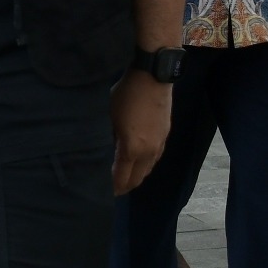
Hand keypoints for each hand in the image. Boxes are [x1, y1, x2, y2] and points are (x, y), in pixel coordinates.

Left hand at [111, 72, 170, 194]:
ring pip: (147, 170)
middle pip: (137, 179)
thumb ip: (110, 138)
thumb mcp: (110, 117)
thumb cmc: (126, 94)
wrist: (153, 77)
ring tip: (125, 178)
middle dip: (125, 186)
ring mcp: (159, 144)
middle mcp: (148, 152)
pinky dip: (145, 166)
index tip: (103, 191)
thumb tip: (109, 150)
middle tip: (113, 189)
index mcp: (131, 149)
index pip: (121, 178)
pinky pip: (154, 159)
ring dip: (136, 176)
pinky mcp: (165, 136)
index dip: (113, 187)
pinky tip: (138, 162)